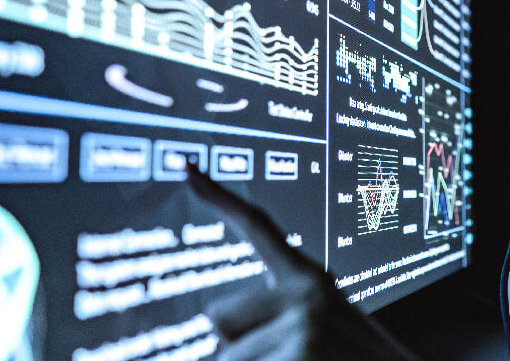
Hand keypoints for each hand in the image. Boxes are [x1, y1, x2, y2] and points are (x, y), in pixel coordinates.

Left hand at [185, 164, 419, 360]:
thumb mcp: (322, 331)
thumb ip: (278, 316)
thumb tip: (220, 321)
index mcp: (311, 281)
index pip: (259, 229)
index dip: (219, 197)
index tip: (187, 167)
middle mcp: (307, 291)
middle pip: (219, 317)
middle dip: (238, 349)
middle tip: (288, 359)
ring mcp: (304, 320)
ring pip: (227, 357)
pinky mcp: (300, 350)